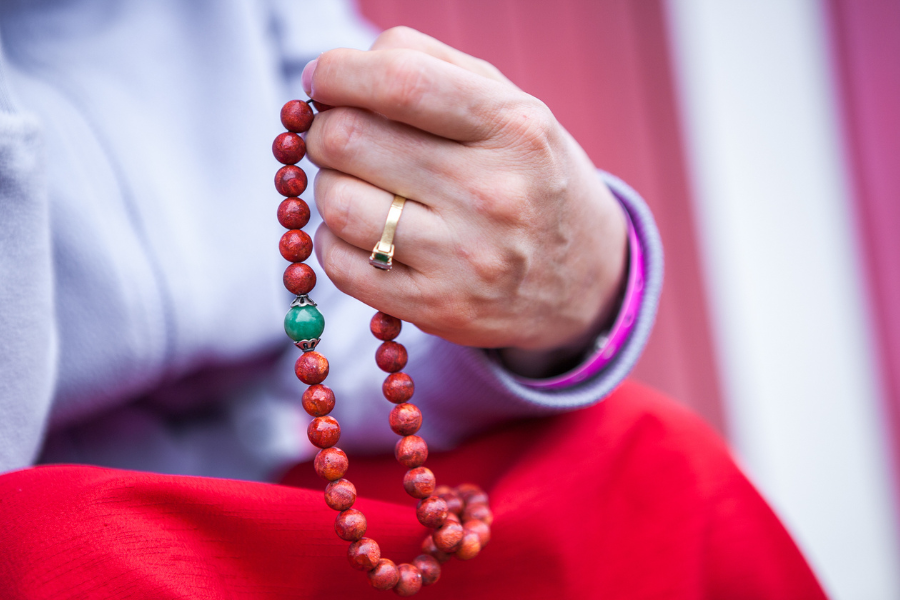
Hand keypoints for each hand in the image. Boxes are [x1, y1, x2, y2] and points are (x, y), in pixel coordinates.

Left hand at [303, 27, 626, 374]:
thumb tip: (335, 70)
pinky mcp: (437, 308)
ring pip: (337, 204)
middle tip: (339, 139)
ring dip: (329, 188)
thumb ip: (430, 67)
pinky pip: (341, 266)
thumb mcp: (510, 107)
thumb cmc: (529, 178)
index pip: (400, 81)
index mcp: (513, 128)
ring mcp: (464, 258)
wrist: (582, 281)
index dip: (340, 73)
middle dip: (325, 131)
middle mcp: (492, 194)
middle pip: (349, 140)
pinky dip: (334, 242)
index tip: (324, 78)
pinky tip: (364, 233)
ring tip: (358, 187)